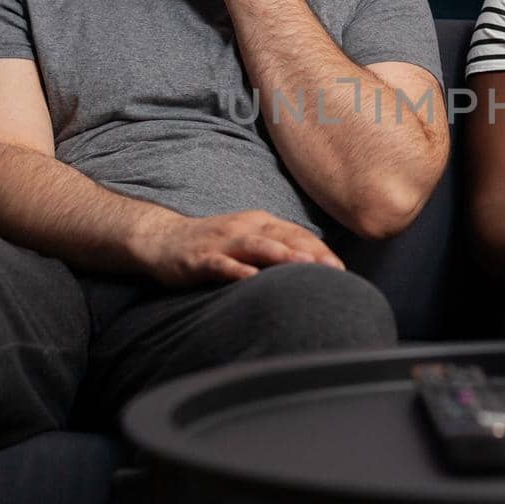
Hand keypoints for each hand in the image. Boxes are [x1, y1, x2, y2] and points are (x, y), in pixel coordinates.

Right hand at [134, 209, 344, 284]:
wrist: (161, 239)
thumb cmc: (213, 244)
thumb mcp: (248, 241)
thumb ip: (276, 250)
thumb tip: (312, 268)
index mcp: (260, 223)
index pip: (297, 235)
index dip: (321, 250)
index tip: (343, 269)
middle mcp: (245, 228)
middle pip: (284, 238)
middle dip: (311, 253)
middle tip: (336, 271)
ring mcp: (222, 242)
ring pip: (257, 246)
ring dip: (282, 255)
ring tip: (306, 266)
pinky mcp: (200, 259)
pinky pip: (222, 265)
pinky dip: (238, 271)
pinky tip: (252, 280)